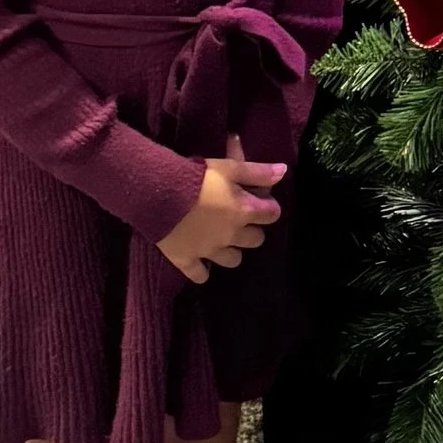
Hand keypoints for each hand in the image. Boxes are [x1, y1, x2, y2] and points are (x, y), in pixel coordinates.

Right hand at [156, 136, 286, 282]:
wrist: (158, 193)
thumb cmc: (197, 176)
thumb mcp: (229, 167)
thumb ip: (258, 172)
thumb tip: (284, 171)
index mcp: (244, 211)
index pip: (272, 214)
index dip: (268, 207)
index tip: (259, 200)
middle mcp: (231, 235)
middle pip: (256, 240)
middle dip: (251, 230)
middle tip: (238, 218)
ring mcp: (209, 251)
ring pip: (233, 260)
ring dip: (230, 251)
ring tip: (220, 239)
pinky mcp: (187, 260)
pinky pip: (200, 275)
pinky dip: (202, 271)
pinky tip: (200, 263)